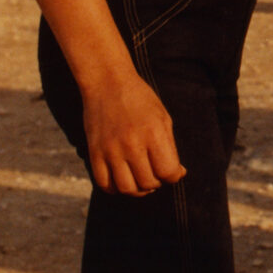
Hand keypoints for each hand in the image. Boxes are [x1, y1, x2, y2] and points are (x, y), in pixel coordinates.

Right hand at [82, 73, 185, 195]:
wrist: (108, 83)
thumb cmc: (141, 99)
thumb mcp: (163, 118)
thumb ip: (170, 147)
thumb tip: (177, 173)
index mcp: (154, 133)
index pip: (168, 171)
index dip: (174, 176)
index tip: (174, 171)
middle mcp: (132, 144)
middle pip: (148, 183)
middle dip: (157, 182)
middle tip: (157, 173)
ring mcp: (111, 150)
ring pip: (127, 189)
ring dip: (138, 190)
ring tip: (142, 180)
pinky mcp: (94, 153)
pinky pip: (105, 184)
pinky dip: (116, 188)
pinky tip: (123, 179)